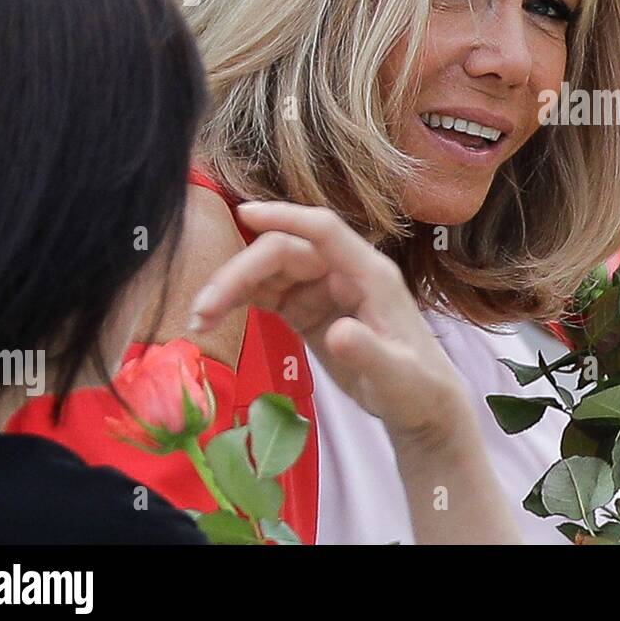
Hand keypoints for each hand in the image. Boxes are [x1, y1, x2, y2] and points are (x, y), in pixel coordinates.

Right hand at [189, 201, 468, 446]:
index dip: (286, 216)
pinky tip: (214, 319)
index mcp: (371, 275)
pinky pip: (269, 294)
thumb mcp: (397, 376)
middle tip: (202, 309)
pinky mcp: (309, 312)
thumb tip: (337, 333)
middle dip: (240, 272)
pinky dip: (240, 302)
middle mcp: (345, 274)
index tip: (244, 213)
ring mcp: (325, 291)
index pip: (324, 231)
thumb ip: (369, 353)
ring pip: (271, 272)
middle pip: (285, 253)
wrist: (420, 407)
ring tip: (199, 319)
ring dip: (233, 287)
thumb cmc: (417, 387)